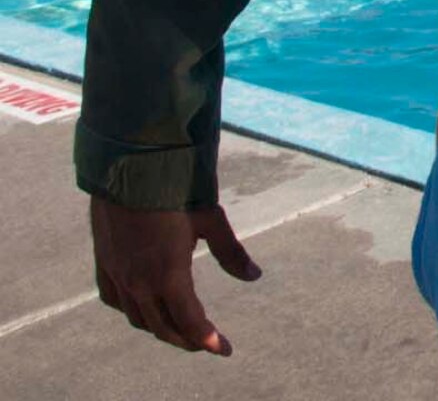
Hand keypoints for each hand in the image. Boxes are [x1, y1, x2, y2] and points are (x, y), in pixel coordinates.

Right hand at [90, 196, 260, 354]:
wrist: (129, 167)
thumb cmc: (175, 189)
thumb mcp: (210, 219)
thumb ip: (231, 252)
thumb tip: (254, 276)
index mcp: (168, 276)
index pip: (189, 321)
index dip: (206, 339)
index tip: (223, 350)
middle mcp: (139, 283)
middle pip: (162, 327)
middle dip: (186, 339)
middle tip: (206, 344)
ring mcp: (118, 274)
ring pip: (138, 317)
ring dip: (160, 328)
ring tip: (180, 330)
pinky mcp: (104, 264)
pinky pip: (115, 300)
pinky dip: (132, 310)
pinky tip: (143, 307)